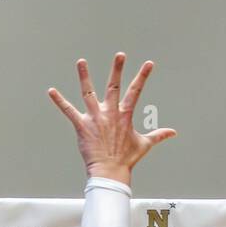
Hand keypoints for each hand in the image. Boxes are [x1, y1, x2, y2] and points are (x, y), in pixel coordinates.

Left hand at [48, 53, 175, 184]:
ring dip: (84, 77)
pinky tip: (51, 91)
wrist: (110, 171)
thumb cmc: (126, 159)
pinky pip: (69, 111)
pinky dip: (59, 101)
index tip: (148, 64)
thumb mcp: (144, 144)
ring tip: (81, 61)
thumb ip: (158, 135)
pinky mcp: (82, 126)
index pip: (136, 91)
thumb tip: (173, 132)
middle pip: (114, 87)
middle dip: (117, 70)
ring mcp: (95, 118)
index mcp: (125, 115)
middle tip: (120, 55)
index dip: (143, 76)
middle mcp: (110, 113)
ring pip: (88, 93)